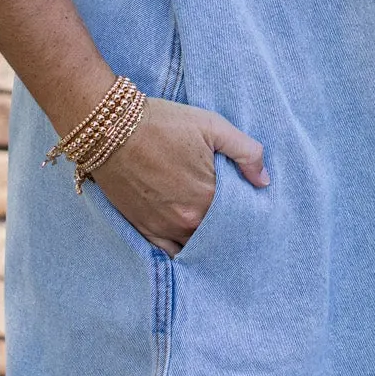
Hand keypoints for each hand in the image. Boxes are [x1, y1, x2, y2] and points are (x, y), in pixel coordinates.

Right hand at [91, 96, 268, 254]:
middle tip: (232, 220)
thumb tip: (264, 181)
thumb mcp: (212, 125)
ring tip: (211, 231)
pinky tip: (189, 247)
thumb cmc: (163, 122)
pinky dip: (181, 252)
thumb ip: (246, 152)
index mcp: (209, 197)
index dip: (244, 210)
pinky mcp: (142, 228)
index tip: (246, 205)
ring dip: (205, 241)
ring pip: (195, 246)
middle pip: (218, 234)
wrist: (110, 127)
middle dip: (227, 228)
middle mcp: (188, 219)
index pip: (239, 216)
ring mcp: (164, 227)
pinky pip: (168, 253)